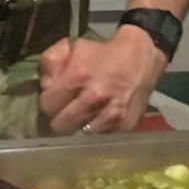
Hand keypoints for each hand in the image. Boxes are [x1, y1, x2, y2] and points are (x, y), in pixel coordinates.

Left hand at [39, 27, 167, 136]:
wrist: (142, 57)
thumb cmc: (103, 52)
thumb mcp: (72, 46)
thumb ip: (50, 63)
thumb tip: (45, 87)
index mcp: (79, 77)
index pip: (48, 106)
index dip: (49, 102)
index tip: (56, 99)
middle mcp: (95, 99)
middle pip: (60, 127)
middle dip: (60, 119)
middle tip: (66, 111)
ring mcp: (112, 117)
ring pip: (78, 138)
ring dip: (77, 129)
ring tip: (81, 118)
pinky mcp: (125, 128)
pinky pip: (99, 141)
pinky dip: (95, 134)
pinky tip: (96, 122)